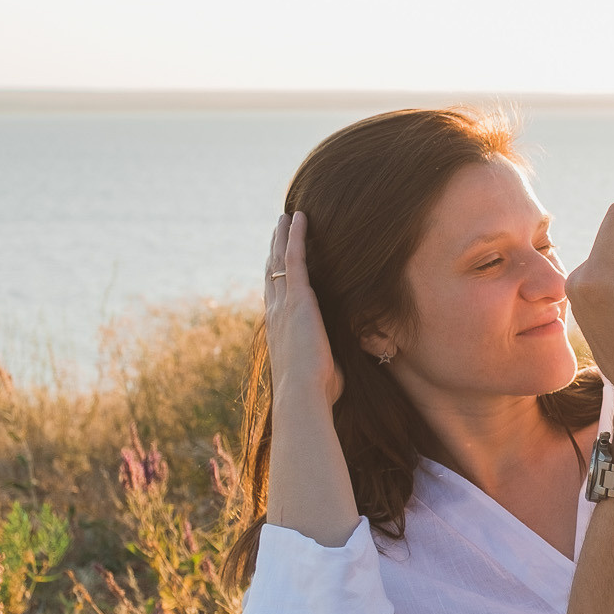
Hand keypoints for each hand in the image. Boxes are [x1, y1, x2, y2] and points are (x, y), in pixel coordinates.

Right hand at [263, 211, 340, 406]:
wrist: (303, 396)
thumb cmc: (315, 394)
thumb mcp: (322, 372)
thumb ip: (327, 361)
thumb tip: (340, 367)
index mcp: (280, 331)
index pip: (275, 297)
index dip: (276, 277)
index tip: (276, 262)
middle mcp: (276, 313)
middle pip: (273, 273)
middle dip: (275, 250)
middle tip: (277, 231)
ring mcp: (284, 304)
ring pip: (280, 260)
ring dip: (283, 237)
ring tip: (286, 218)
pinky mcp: (297, 298)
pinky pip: (295, 259)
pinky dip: (296, 236)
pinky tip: (299, 218)